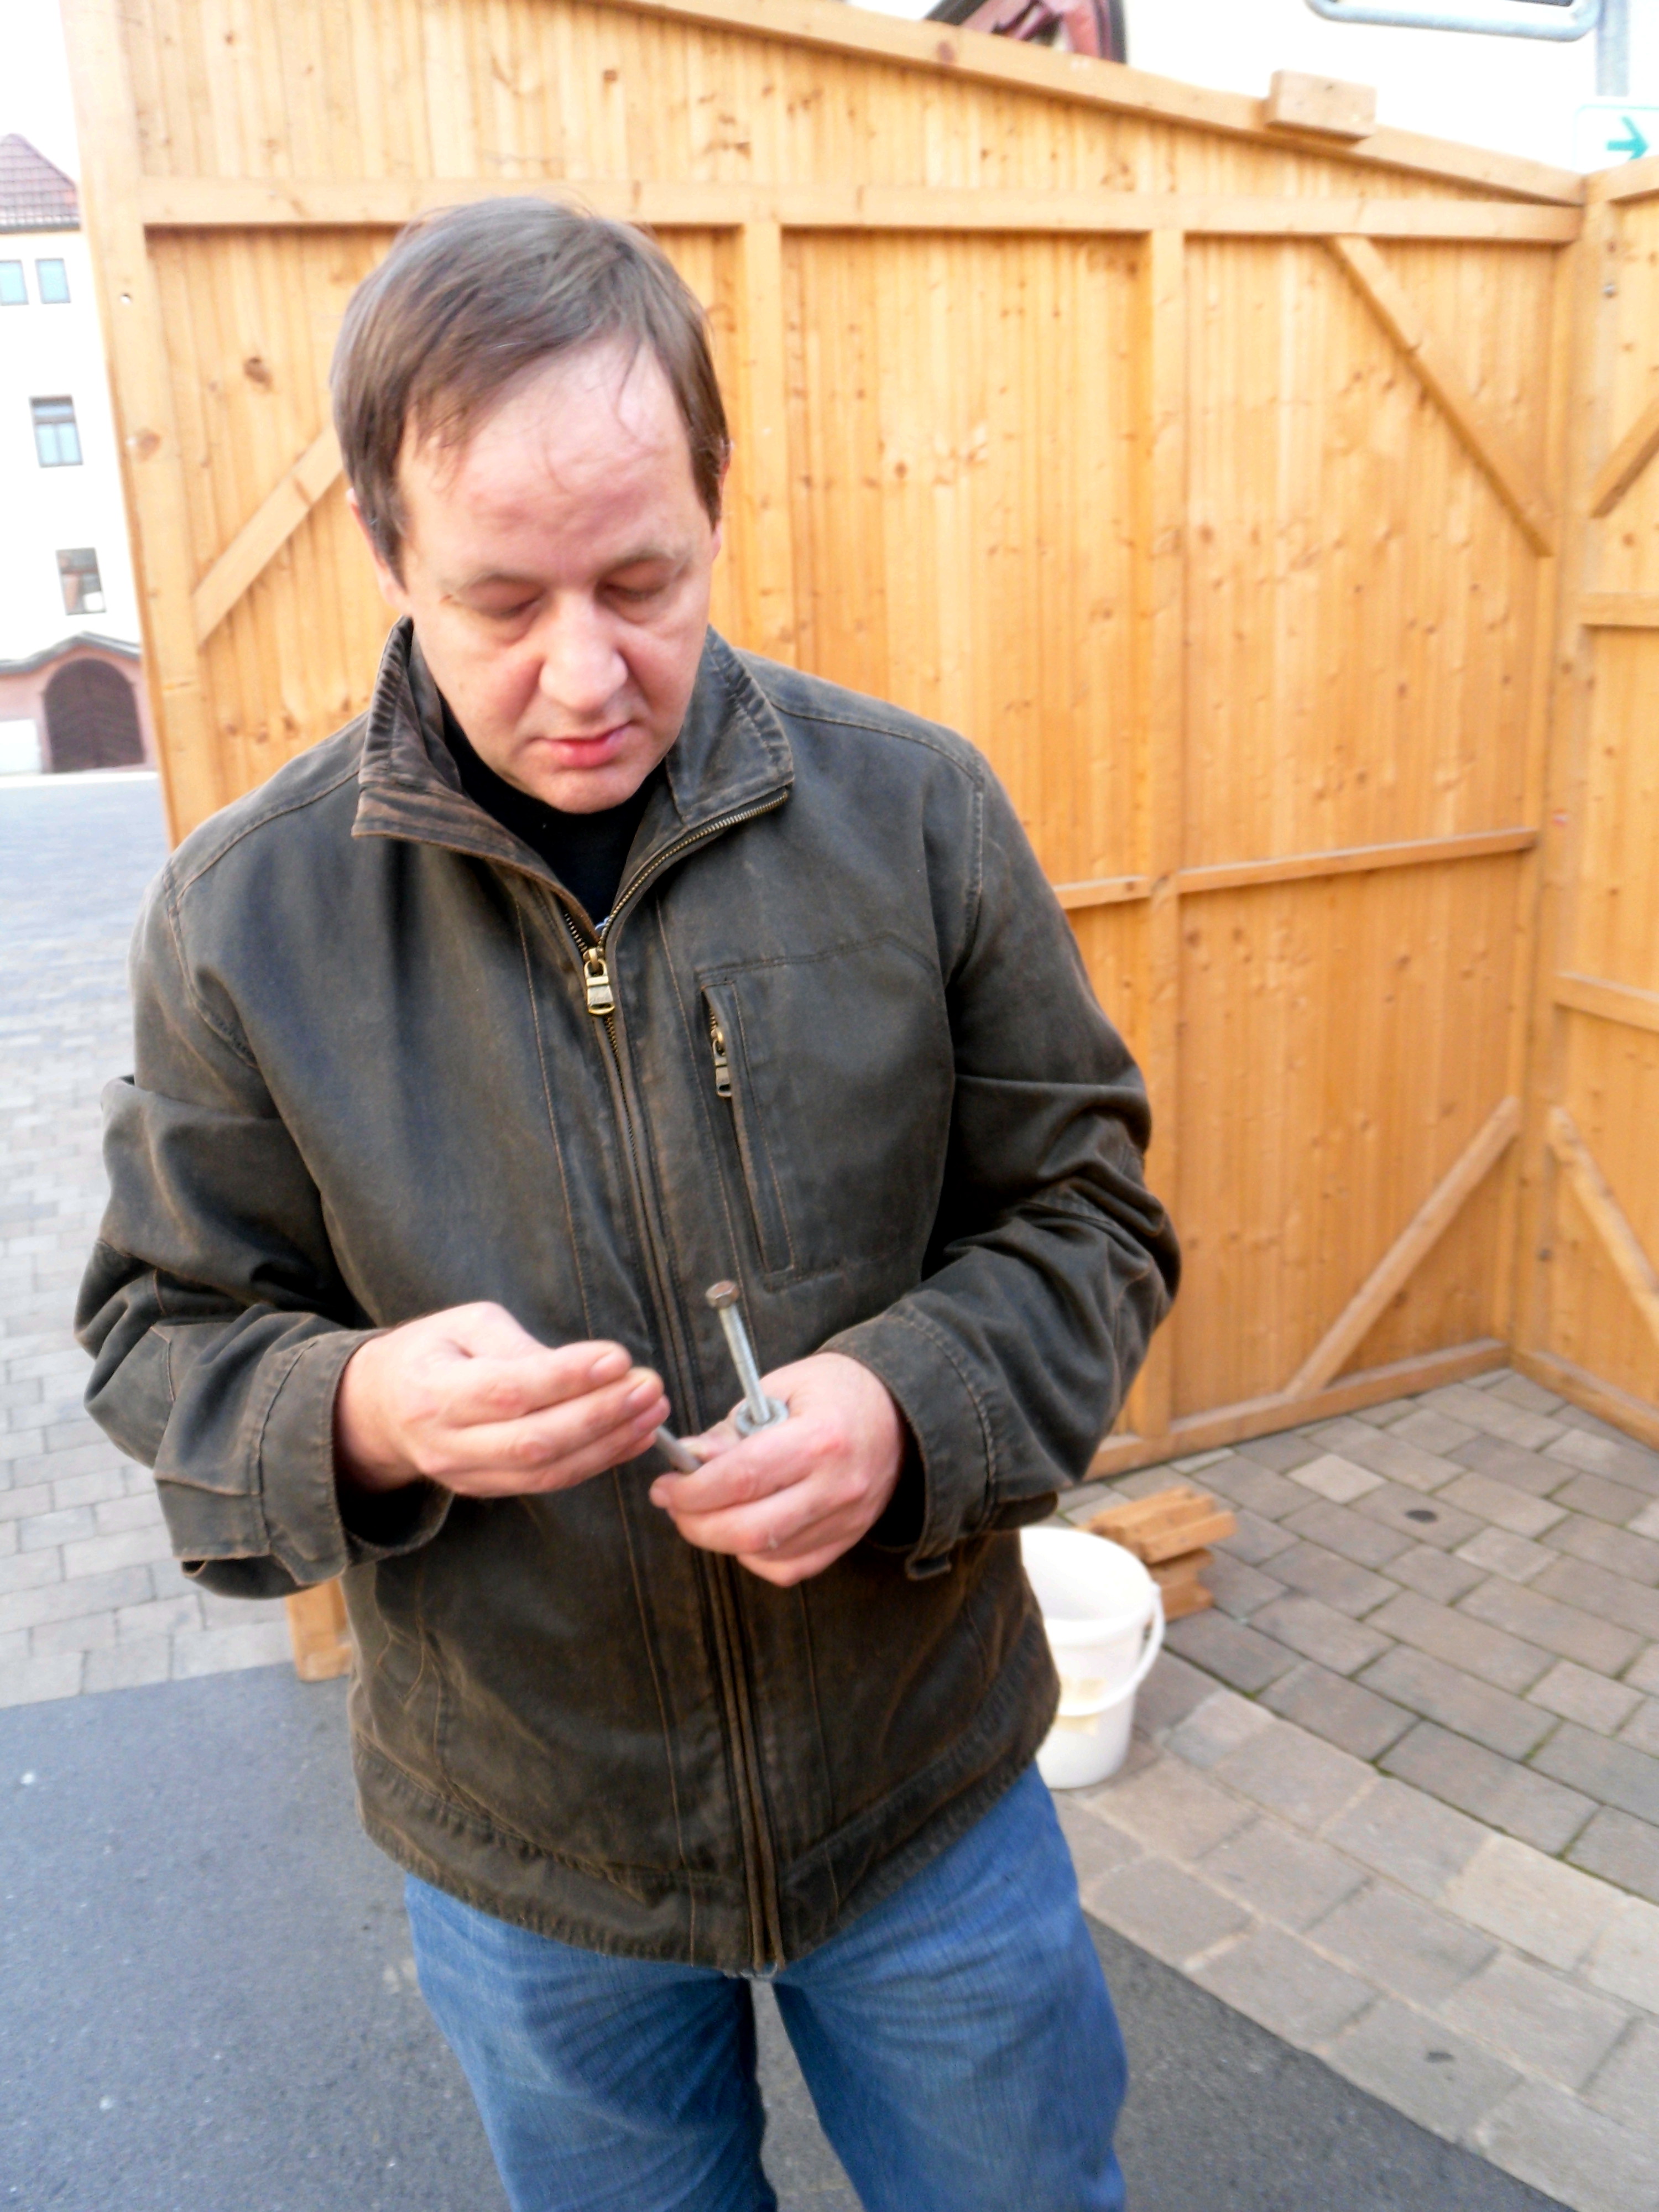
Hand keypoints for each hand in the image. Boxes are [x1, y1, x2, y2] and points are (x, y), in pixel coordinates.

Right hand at [335, 1302, 669, 1498]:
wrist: (381, 1409)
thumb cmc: (433, 1352)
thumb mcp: (465, 1325)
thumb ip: (518, 1345)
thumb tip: (582, 1368)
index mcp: (432, 1391)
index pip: (508, 1390)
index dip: (566, 1378)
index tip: (619, 1358)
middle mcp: (446, 1443)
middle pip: (533, 1439)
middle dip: (601, 1415)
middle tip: (650, 1387)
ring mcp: (465, 1474)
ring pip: (546, 1470)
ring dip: (609, 1443)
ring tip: (653, 1412)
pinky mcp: (487, 1490)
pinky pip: (548, 1482)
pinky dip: (598, 1461)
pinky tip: (634, 1437)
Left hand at [648, 1353, 904, 1587]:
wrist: (900, 1411)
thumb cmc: (835, 1390)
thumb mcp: (780, 1388)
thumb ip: (733, 1428)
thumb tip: (688, 1459)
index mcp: (820, 1438)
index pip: (744, 1477)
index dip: (694, 1490)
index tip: (666, 1486)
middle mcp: (837, 1486)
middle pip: (751, 1529)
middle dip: (697, 1524)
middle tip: (675, 1505)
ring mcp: (846, 1520)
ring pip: (766, 1554)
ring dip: (721, 1540)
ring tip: (704, 1513)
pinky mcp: (847, 1539)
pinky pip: (789, 1568)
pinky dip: (755, 1556)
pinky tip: (743, 1530)